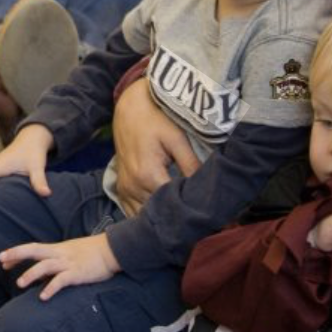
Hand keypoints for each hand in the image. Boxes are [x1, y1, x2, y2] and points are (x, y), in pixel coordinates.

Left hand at [0, 234, 119, 300]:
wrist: (111, 251)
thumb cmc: (91, 253)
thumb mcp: (70, 253)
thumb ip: (55, 260)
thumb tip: (41, 270)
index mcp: (56, 249)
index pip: (32, 248)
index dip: (16, 253)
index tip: (2, 259)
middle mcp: (59, 254)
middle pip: (33, 250)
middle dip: (16, 254)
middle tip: (1, 260)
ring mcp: (68, 263)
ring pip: (45, 266)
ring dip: (30, 274)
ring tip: (19, 283)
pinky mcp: (77, 273)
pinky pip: (61, 280)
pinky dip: (51, 288)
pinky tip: (42, 296)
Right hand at [110, 81, 198, 217]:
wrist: (129, 108)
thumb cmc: (155, 119)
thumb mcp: (177, 139)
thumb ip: (191, 165)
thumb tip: (210, 190)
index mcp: (148, 175)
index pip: (172, 207)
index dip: (190, 213)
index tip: (207, 217)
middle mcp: (133, 186)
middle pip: (158, 214)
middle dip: (177, 218)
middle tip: (199, 223)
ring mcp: (124, 188)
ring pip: (143, 217)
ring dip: (161, 219)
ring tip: (181, 220)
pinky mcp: (121, 188)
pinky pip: (132, 211)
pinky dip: (146, 215)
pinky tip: (162, 215)